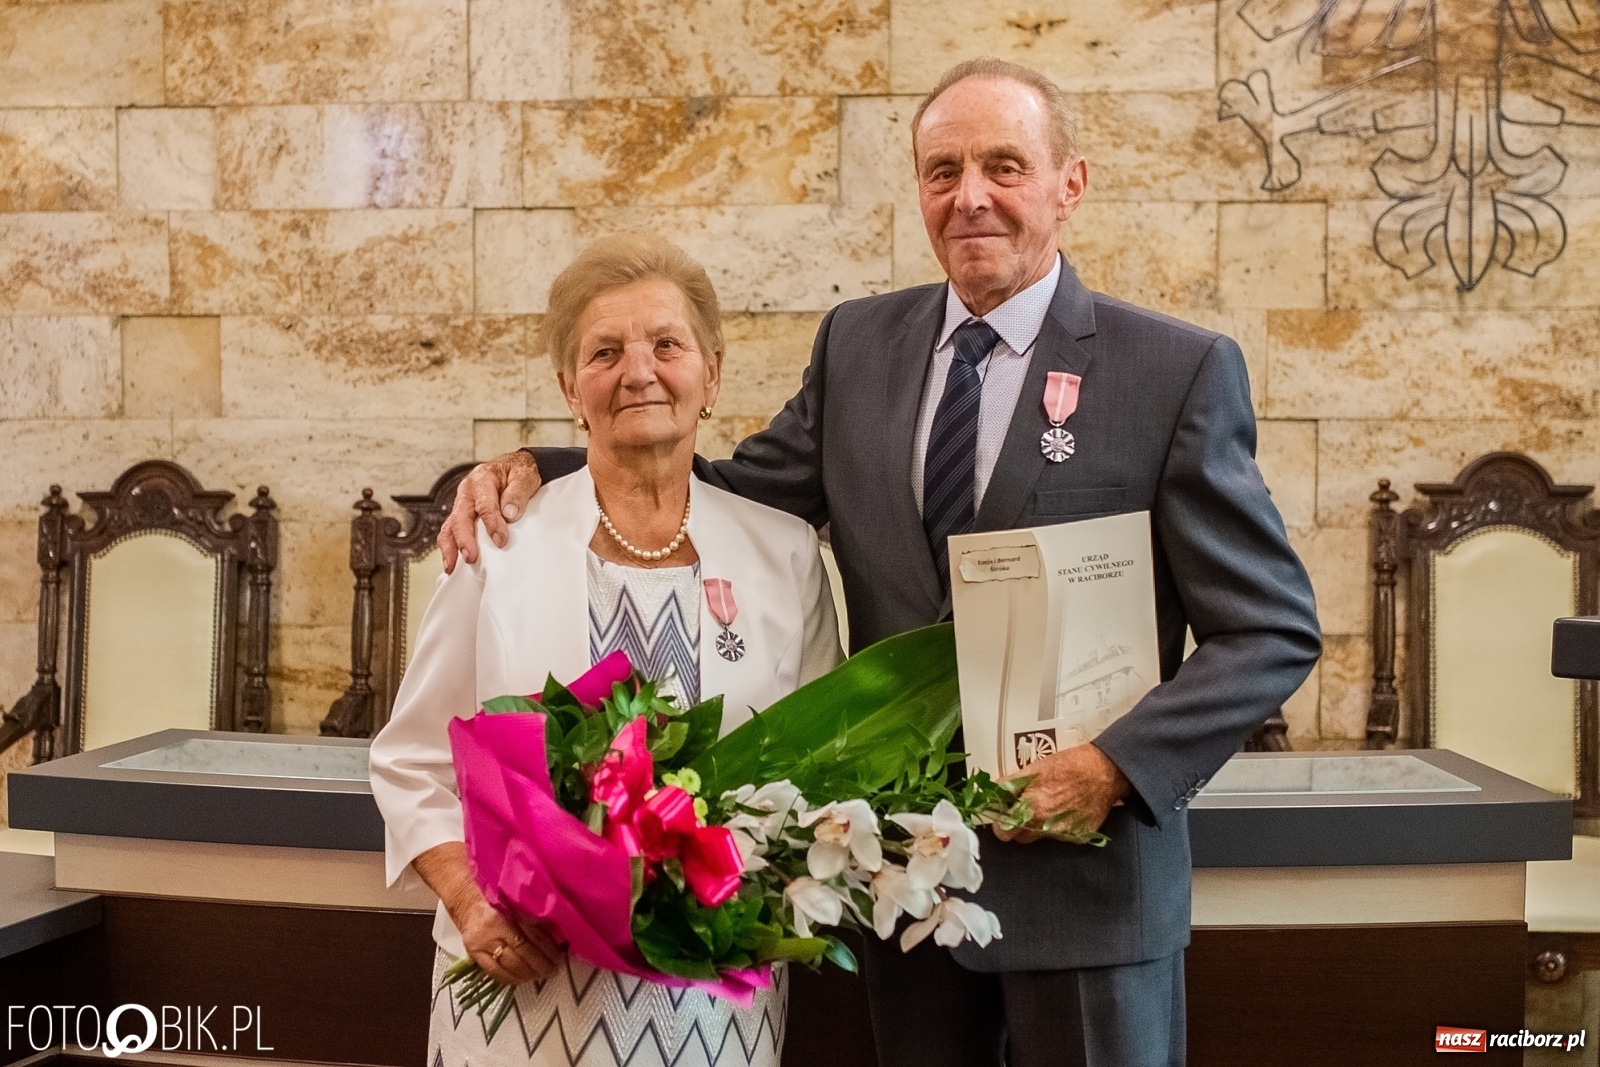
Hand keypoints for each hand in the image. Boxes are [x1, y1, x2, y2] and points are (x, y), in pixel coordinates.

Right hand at [438, 451, 541, 571]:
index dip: (492, 523)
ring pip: (450, 527)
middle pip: (460, 517)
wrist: (512, 469)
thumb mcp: (524, 476)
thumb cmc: (517, 473)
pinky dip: (450, 548)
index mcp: (482, 478)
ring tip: (452, 567)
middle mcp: (467, 492)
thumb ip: (518, 493)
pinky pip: (451, 532)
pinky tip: (453, 564)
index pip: (484, 504)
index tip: (501, 540)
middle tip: (470, 557)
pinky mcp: (462, 516)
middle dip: (464, 540)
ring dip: (450, 548)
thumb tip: (509, 514)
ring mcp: (462, 505)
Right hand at [449, 884, 563, 985]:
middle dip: (542, 965)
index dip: (548, 949)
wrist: (467, 903)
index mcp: (507, 911)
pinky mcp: (474, 955)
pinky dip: (512, 979)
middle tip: (554, 969)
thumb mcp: (515, 903)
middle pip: (522, 952)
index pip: (532, 934)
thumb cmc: (496, 900)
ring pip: (510, 966)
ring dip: (530, 974)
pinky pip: (495, 974)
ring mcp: (482, 944)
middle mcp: (493, 929)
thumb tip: (557, 935)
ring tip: (542, 975)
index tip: (560, 956)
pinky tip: (524, 979)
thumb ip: (532, 917)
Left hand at [994, 743, 1129, 843]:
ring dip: (1039, 826)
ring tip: (1050, 805)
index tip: (1003, 817)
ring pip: (1040, 838)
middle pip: (1020, 838)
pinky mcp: (1078, 837)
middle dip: (1019, 826)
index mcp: (1031, 808)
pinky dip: (1058, 827)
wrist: (1104, 771)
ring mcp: (1063, 834)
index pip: (1003, 832)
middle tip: (1027, 808)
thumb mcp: (1034, 768)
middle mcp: (1046, 826)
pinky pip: (1059, 837)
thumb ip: (1010, 784)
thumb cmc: (1070, 766)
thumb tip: (993, 792)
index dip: (1001, 824)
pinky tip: (1065, 810)